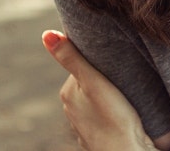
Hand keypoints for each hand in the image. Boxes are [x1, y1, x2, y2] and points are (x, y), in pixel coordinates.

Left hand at [42, 30, 157, 150]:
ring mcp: (83, 124)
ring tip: (124, 96)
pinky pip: (103, 116)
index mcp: (67, 93)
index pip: (81, 65)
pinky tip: (122, 114)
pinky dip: (110, 113)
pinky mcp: (97, 135)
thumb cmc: (113, 117)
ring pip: (95, 100)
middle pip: (88, 83)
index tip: (113, 62)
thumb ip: (71, 57)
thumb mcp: (93, 81)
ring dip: (107, 96)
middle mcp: (70, 109)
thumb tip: (46, 34)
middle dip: (102, 78)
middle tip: (121, 79)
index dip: (98, 61)